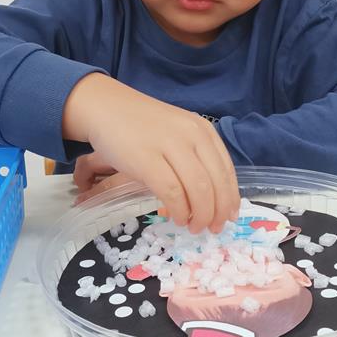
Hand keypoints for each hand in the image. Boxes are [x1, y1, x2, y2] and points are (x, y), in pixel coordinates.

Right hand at [62, 74, 239, 231]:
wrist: (106, 108)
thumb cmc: (141, 125)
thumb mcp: (177, 133)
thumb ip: (194, 156)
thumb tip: (211, 197)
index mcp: (202, 130)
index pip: (226, 169)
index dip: (230, 198)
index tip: (228, 216)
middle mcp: (192, 135)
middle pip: (215, 182)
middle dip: (217, 212)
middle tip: (212, 228)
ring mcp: (170, 145)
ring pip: (198, 189)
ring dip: (200, 215)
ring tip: (194, 227)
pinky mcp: (147, 159)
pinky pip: (172, 192)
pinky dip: (179, 210)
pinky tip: (177, 217)